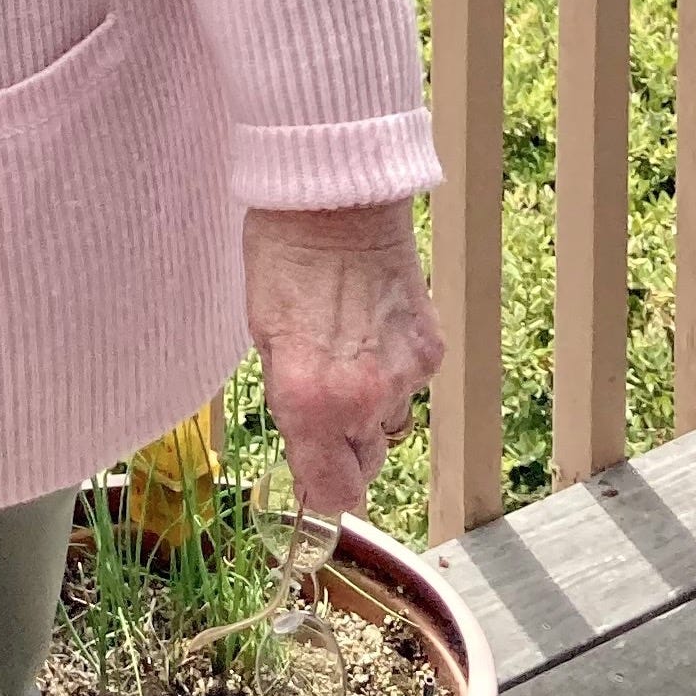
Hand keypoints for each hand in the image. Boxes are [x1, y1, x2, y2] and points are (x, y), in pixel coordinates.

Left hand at [243, 201, 444, 517]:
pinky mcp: (431, 351)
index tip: (311, 471)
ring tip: (346, 352)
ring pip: (390, 424)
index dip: (321, 486)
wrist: (335, 202)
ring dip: (370, 408)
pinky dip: (392, 372)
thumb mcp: (265, 341)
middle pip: (365, 465)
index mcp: (309, 401)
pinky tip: (371, 330)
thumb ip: (292, 407)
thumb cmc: (283, 260)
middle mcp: (362, 399)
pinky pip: (410, 386)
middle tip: (323, 400)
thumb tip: (311, 453)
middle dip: (344, 446)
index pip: (334, 494)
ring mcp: (404, 376)